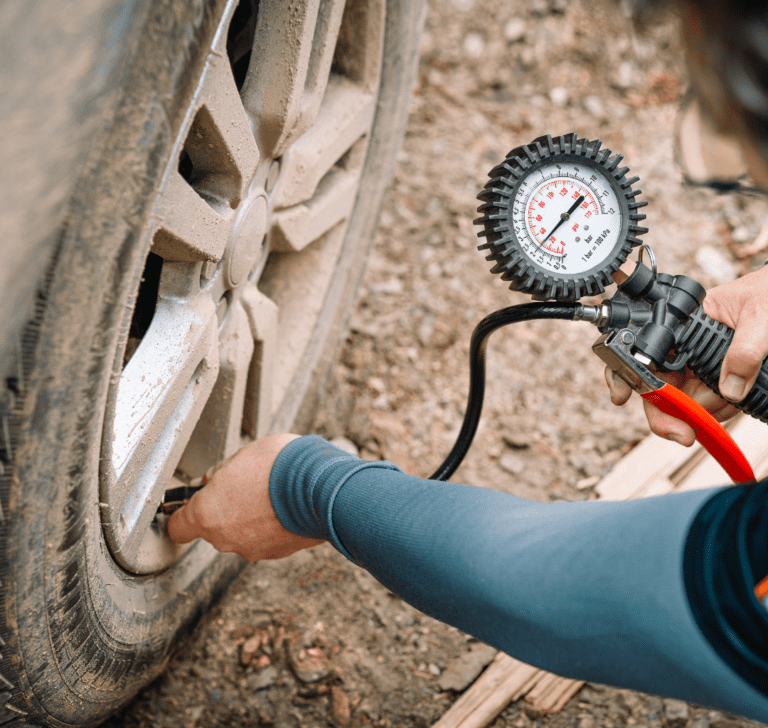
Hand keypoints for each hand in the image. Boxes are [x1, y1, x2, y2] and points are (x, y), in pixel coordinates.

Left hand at [167, 434, 324, 559]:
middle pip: (212, 528)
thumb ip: (218, 474)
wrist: (322, 487)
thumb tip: (210, 482)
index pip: (177, 527)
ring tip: (270, 492)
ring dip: (250, 517)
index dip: (182, 513)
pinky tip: (285, 505)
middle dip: (224, 508)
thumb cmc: (278, 466)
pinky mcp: (278, 552)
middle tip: (242, 484)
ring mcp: (253, 548)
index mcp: (207, 514)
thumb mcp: (239, 456)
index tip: (189, 504)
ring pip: (241, 534)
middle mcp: (225, 538)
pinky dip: (272, 524)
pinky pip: (266, 538)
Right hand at [605, 265, 767, 444]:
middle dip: (667, 414)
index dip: (626, 375)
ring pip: (682, 404)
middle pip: (655, 388)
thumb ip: (744, 352)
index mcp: (682, 326)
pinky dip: (720, 413)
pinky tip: (737, 402)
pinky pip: (707, 407)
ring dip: (705, 413)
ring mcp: (697, 368)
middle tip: (684, 434)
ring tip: (733, 400)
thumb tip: (729, 389)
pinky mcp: (714, 382)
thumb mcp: (759, 318)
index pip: (643, 352)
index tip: (622, 396)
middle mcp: (683, 350)